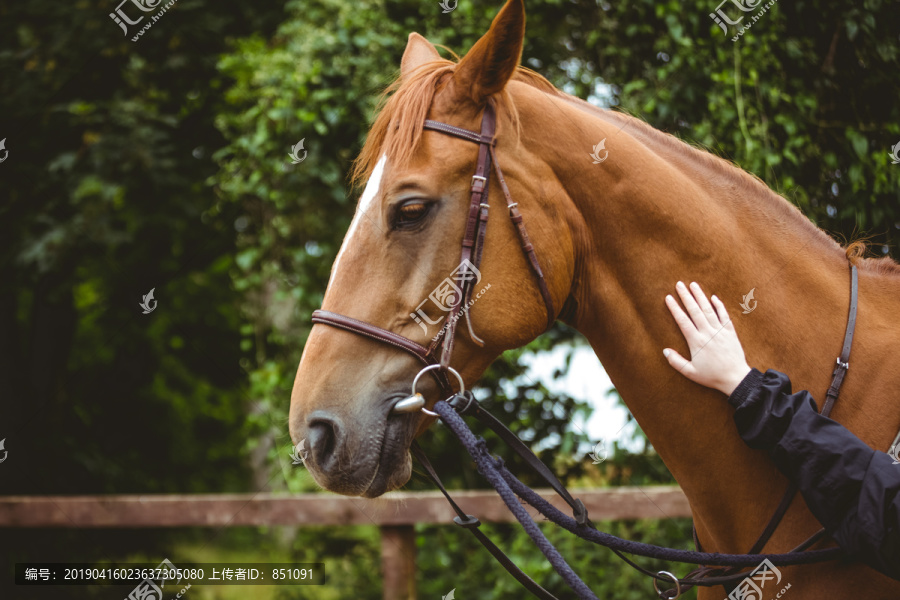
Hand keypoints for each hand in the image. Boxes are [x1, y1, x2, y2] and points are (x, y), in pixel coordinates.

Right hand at [663, 281, 751, 395]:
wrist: (735, 378)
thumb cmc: (711, 376)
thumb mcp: (690, 372)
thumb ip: (676, 362)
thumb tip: (665, 350)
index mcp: (696, 341)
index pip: (683, 321)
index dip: (675, 308)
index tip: (668, 298)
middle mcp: (708, 333)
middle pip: (695, 310)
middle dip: (686, 296)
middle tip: (679, 284)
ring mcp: (720, 331)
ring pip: (709, 309)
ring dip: (700, 296)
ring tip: (693, 285)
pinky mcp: (730, 332)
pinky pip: (724, 315)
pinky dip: (719, 305)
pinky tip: (713, 297)